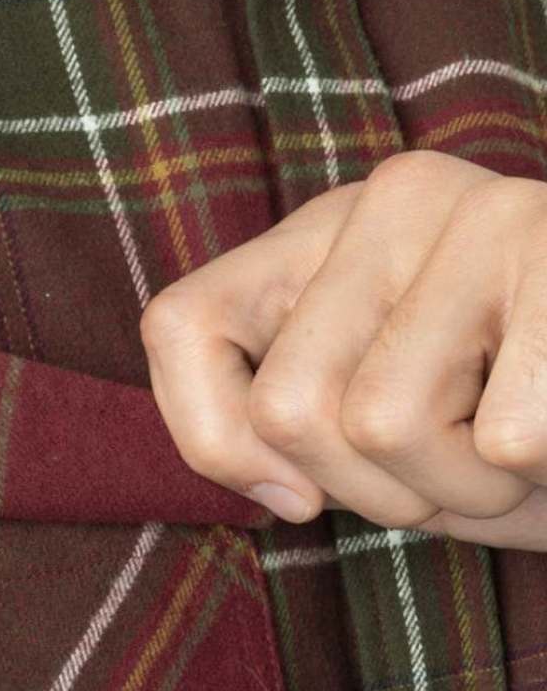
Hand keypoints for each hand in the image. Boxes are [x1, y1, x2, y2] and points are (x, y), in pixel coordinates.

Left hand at [139, 149, 546, 550]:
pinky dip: (538, 477)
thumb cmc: (509, 433)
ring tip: (516, 440)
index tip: (294, 491)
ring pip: (382, 424)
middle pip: (288, 407)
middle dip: (375, 489)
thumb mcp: (368, 437)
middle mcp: (397, 198)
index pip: (180, 328)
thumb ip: (280, 427)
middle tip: (455, 457)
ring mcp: (493, 213)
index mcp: (325, 234)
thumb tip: (274, 481)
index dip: (212, 442)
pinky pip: (506, 439)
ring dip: (461, 488)